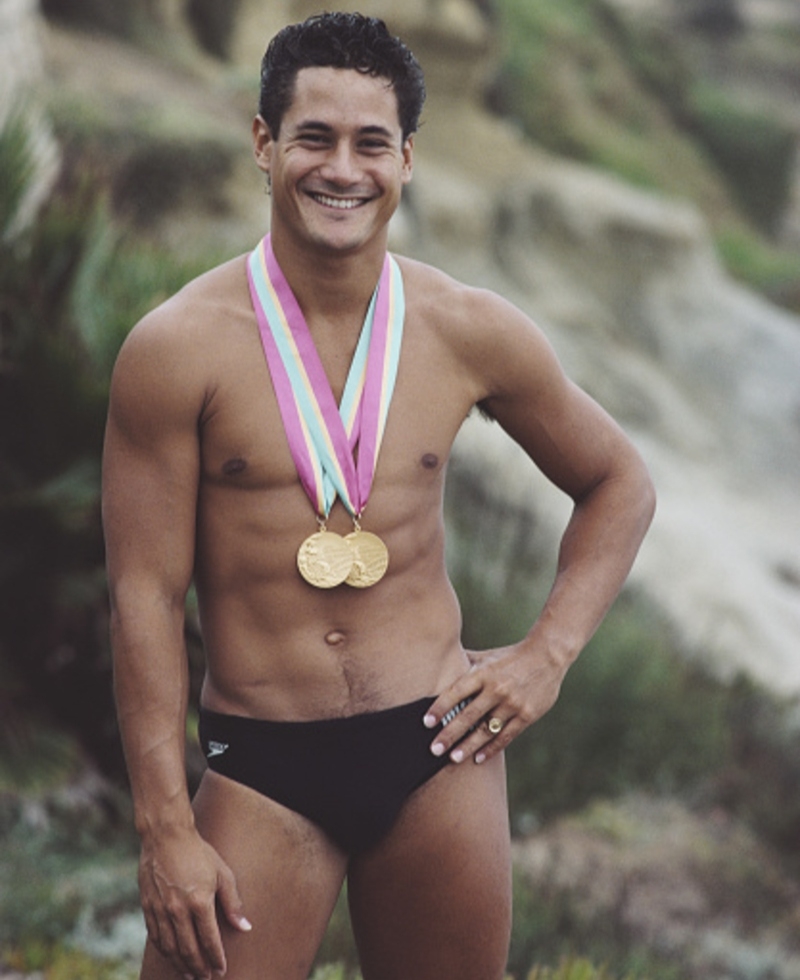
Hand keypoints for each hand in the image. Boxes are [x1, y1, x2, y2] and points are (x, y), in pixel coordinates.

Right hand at [138, 827, 250, 977]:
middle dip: (199, 968)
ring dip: (181, 964)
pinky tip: (172, 956)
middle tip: (206, 979)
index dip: (216, 958)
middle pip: (189, 950)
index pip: (209, 941)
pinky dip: (165, 951)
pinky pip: (156, 937)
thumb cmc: (199, 852)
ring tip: (190, 975)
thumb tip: (245, 927)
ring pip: (170, 948)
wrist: (166, 836)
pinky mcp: (148, 906)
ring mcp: (161, 910)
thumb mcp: (222, 873)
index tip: (222, 970)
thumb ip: (233, 903)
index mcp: (199, 902)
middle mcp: (178, 910)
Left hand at [424, 643, 568, 763]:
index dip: (439, 707)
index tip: (425, 723)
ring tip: (453, 759)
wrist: (547, 656)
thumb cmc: (510, 656)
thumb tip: (439, 660)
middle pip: (468, 716)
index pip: (456, 692)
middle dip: (449, 734)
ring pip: (486, 730)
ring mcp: (512, 704)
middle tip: (433, 750)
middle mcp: (496, 689)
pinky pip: (506, 736)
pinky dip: (491, 749)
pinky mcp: (526, 715)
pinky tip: (478, 759)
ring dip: (468, 746)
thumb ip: (465, 662)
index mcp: (483, 673)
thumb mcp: (487, 656)